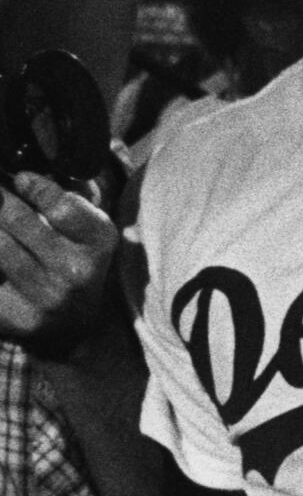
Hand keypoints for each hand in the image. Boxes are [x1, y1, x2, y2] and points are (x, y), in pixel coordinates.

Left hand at [0, 170, 117, 351]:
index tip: (20, 180)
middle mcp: (76, 273)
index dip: (33, 186)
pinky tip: (2, 264)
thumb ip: (72, 195)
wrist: (74, 329)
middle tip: (0, 200)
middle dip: (0, 203)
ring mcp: (46, 299)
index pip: (60, 205)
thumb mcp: (87, 230)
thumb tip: (35, 167)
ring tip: (1, 228)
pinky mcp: (17, 318)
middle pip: (15, 218)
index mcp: (99, 244)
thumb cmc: (74, 262)